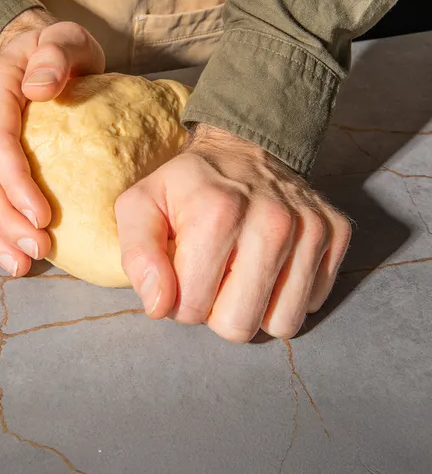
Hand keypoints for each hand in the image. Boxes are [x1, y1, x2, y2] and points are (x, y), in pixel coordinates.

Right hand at [0, 9, 104, 275]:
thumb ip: (55, 54)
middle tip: (38, 249)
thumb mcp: (66, 38)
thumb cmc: (59, 50)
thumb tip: (39, 87)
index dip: (15, 183)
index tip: (43, 216)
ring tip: (23, 264)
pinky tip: (11, 256)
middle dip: (5, 219)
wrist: (36, 53)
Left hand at [115, 125, 351, 340]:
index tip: (183, 271)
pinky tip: (271, 263)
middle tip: (212, 274)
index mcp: (217, 213)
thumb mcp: (141, 207)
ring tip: (240, 270)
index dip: (180, 299)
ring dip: (255, 306)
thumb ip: (137, 257)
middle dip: (217, 311)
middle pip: (240, 326)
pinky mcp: (336, 233)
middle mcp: (272, 221)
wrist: (245, 147)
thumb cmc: (187, 186)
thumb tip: (161, 306)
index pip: (193, 309)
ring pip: (282, 324)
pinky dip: (287, 293)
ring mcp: (310, 227)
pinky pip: (312, 303)